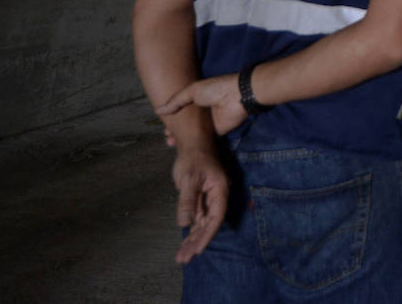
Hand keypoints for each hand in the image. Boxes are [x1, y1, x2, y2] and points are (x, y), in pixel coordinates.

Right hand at [157, 74, 248, 136]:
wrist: (237, 96)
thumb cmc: (215, 90)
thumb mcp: (192, 90)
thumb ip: (176, 101)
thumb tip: (158, 111)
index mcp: (197, 100)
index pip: (181, 111)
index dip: (172, 120)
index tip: (164, 128)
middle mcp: (202, 112)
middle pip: (187, 124)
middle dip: (177, 131)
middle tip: (168, 139)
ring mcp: (209, 123)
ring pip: (193, 133)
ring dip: (184, 139)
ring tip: (171, 144)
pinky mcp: (217, 132)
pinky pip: (204, 139)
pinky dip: (195, 144)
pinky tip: (185, 149)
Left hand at [171, 145, 227, 263]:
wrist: (193, 143)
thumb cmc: (193, 158)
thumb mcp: (189, 179)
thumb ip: (188, 201)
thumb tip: (185, 223)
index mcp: (220, 191)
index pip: (215, 218)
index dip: (207, 234)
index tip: (198, 249)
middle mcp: (216, 197)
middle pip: (208, 224)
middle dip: (197, 242)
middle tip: (184, 259)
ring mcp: (208, 199)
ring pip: (202, 224)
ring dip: (192, 240)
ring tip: (182, 257)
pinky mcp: (200, 199)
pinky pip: (196, 218)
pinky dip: (190, 230)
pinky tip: (185, 243)